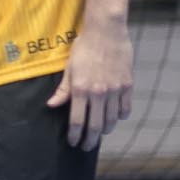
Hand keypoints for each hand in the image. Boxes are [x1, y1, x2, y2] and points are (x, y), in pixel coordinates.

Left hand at [48, 20, 133, 149]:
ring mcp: (116, 90)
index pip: (77, 121)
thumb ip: (63, 89)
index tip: (73, 142)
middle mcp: (99, 93)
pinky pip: (125, 108)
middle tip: (86, 147)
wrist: (107, 32)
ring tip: (99, 134)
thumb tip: (51, 106)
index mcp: (81, 89)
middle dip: (90, 140)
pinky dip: (120, 117)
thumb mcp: (69, 68)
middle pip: (96, 126)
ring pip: (111, 119)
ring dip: (105, 130)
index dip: (75, 135)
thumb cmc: (84, 48)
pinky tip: (114, 118)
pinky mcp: (128, 85)